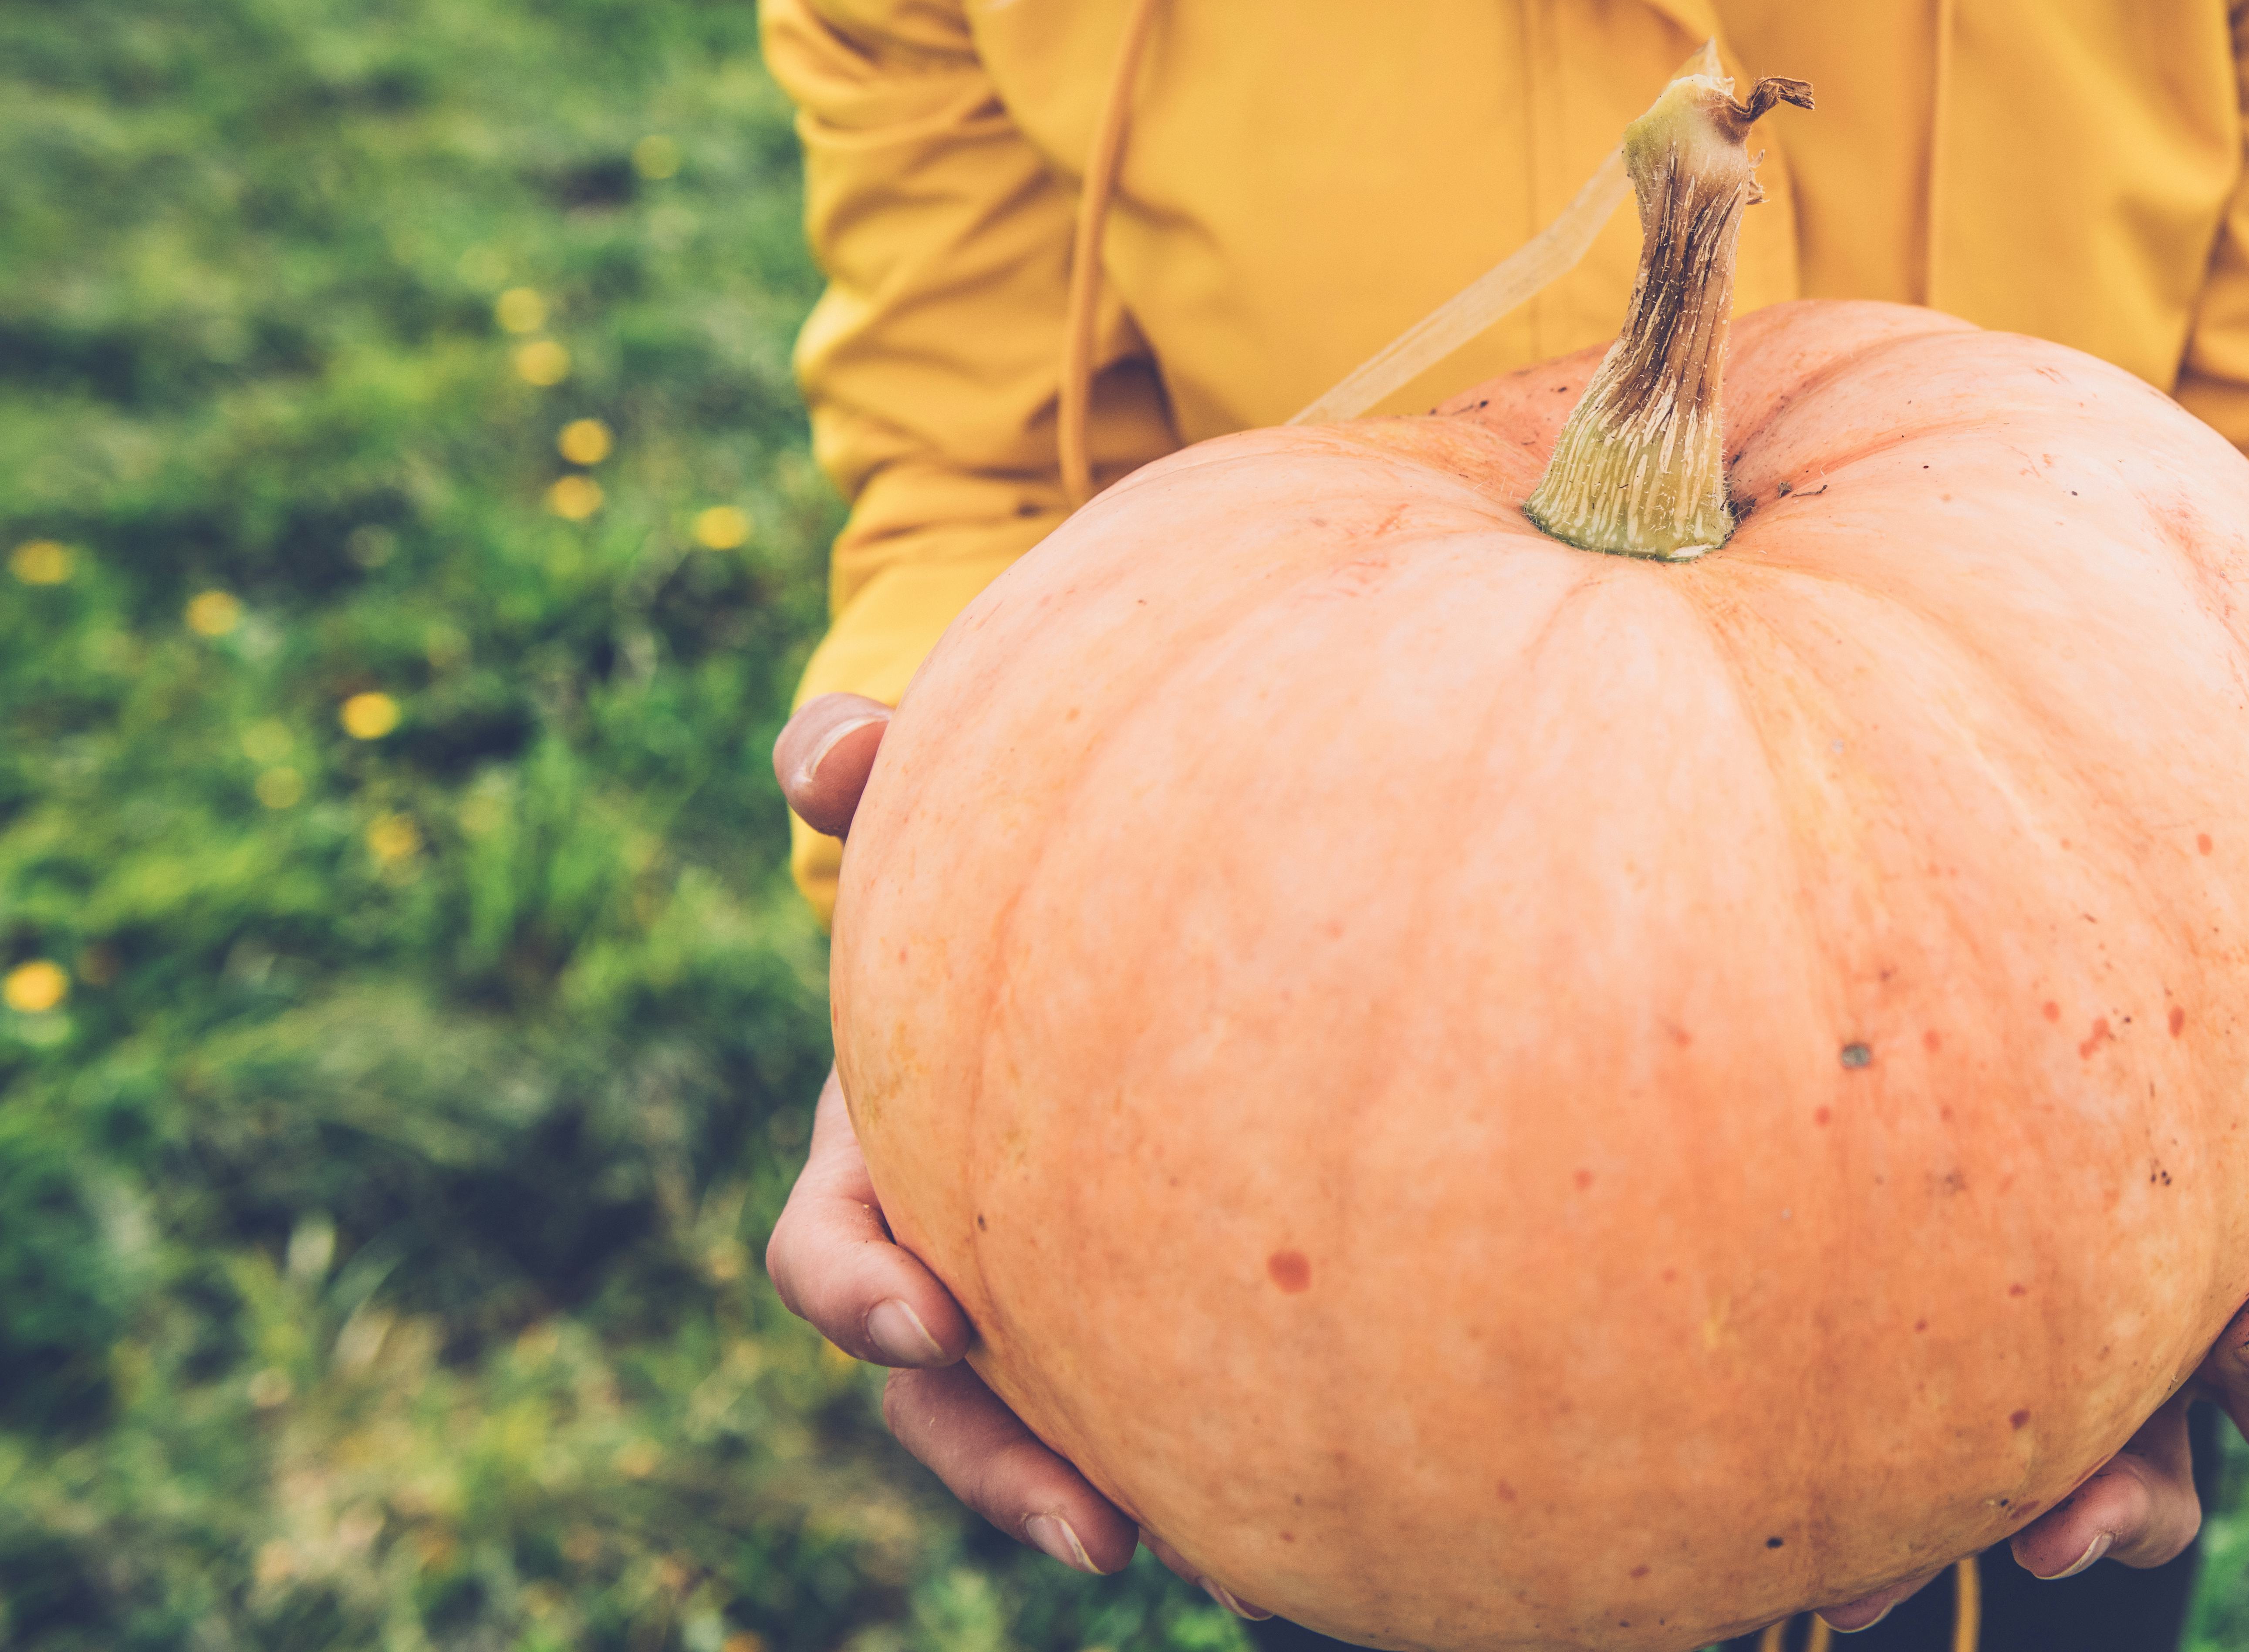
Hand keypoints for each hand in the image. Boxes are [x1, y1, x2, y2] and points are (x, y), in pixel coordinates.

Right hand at [761, 695, 1270, 1615]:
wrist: (1078, 879)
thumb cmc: (976, 843)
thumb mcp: (921, 801)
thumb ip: (859, 767)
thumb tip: (838, 751)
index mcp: (877, 1156)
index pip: (831, 1255)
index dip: (859, 1298)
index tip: (931, 1318)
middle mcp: (955, 1243)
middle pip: (951, 1397)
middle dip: (1008, 1472)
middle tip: (1101, 1527)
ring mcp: (1053, 1280)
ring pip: (1068, 1420)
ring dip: (1128, 1491)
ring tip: (1225, 1567)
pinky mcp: (1155, 1287)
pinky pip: (1178, 1380)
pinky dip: (1238, 1441)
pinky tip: (1346, 1502)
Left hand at [1815, 963, 2248, 1633]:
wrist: (2060, 1095)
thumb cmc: (2198, 1092)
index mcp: (2235, 1321)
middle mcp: (2149, 1397)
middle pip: (2169, 1493)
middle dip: (2135, 1507)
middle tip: (2079, 1515)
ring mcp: (2056, 1420)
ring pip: (2060, 1516)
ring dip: (2038, 1537)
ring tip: (1999, 1556)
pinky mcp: (1962, 1429)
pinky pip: (1932, 1506)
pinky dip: (1894, 1552)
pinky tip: (1837, 1587)